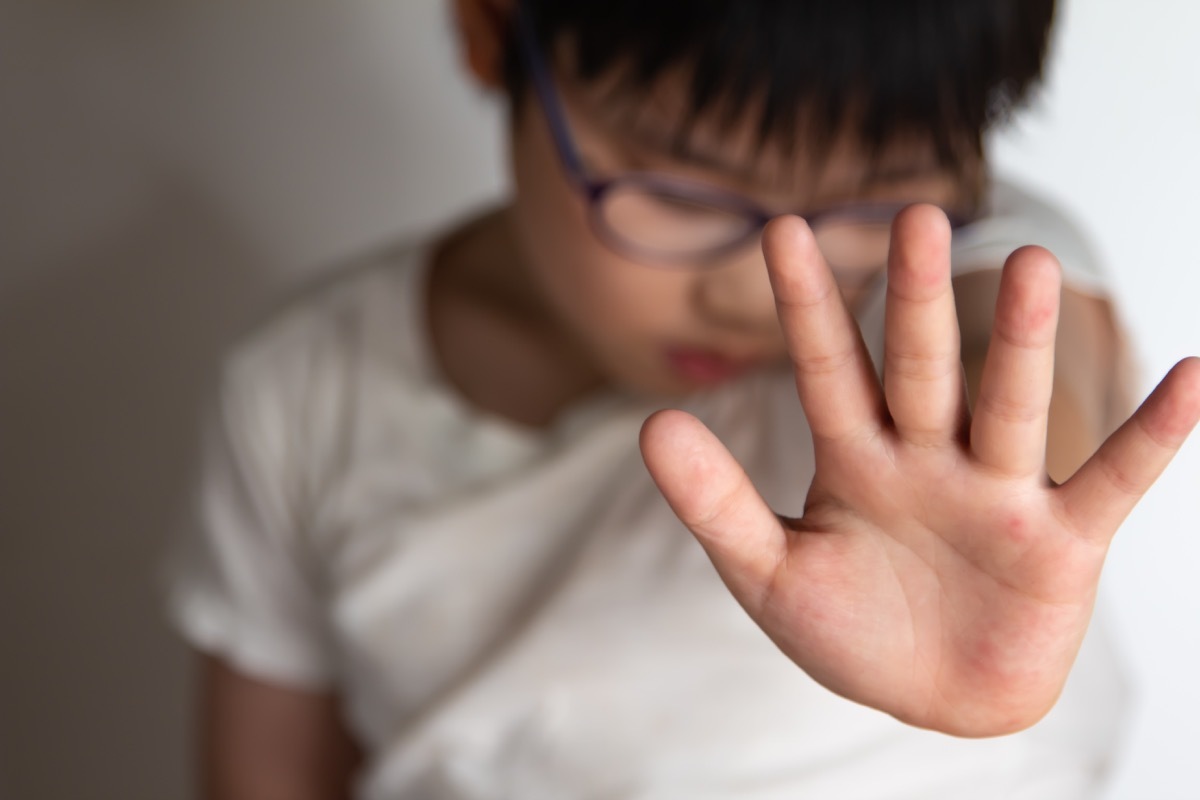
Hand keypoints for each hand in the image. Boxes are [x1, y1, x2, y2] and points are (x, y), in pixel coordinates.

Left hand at [639, 205, 1199, 736]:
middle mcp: (928, 458)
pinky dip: (1153, 438)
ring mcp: (996, 494)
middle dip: (916, 301)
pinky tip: (1192, 379)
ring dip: (1022, 344)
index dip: (807, 305)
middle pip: (921, 369)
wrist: (927, 700)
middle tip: (914, 215)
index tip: (781, 229)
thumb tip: (652, 423)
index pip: (828, 369)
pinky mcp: (1060, 543)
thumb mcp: (767, 571)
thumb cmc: (849, 631)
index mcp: (855, 459)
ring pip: (1009, 408)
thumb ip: (714, 502)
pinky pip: (1113, 482)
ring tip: (1029, 264)